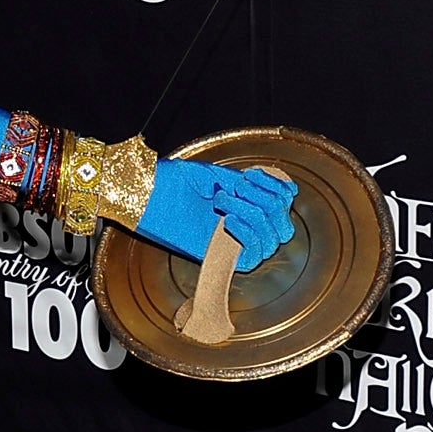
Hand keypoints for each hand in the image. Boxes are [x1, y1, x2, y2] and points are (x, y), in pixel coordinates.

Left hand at [138, 155, 296, 269]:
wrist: (146, 192)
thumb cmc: (173, 181)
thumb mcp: (218, 175)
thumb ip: (251, 184)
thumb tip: (286, 189)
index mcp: (244, 204)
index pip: (284, 205)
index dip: (278, 188)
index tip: (252, 174)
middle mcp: (242, 225)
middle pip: (283, 226)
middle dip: (266, 201)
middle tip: (236, 189)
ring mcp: (230, 241)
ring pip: (271, 240)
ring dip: (254, 214)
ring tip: (223, 201)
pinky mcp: (217, 256)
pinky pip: (252, 257)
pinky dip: (248, 236)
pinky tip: (229, 221)